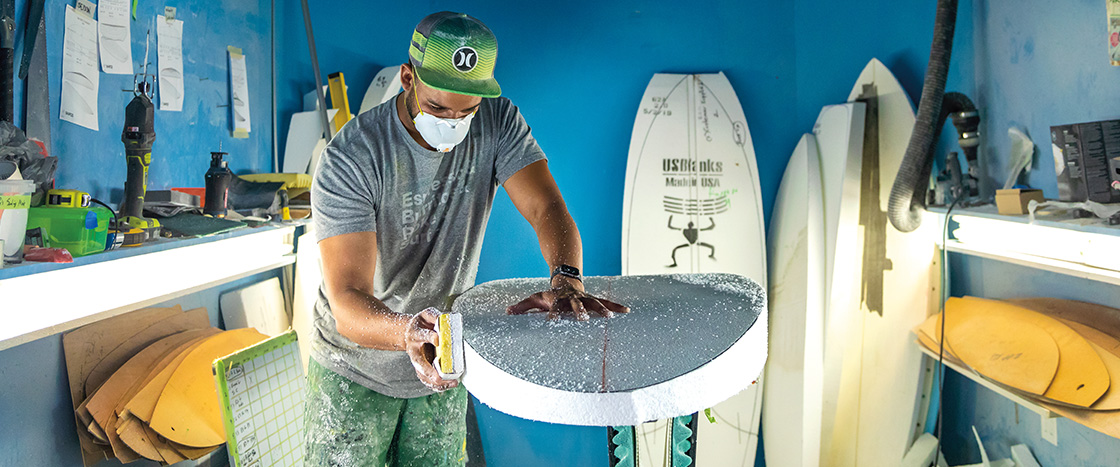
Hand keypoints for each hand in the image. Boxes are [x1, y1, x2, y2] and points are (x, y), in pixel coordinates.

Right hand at [404, 307, 458, 391]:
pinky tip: (447, 386)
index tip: (437, 339)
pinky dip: (436, 385)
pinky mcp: (421, 367)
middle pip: (419, 362)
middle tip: (439, 377)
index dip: (429, 337)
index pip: (422, 335)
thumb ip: (434, 315)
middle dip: (429, 371)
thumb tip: (445, 317)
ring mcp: (417, 360)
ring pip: (422, 374)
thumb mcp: (426, 315)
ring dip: (435, 381)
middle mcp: (414, 349)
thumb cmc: (421, 324)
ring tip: (451, 383)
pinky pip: (426, 379)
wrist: (409, 333)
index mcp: (415, 334)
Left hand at [506, 278, 629, 320]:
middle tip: (583, 319)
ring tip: (609, 317)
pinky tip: (627, 311)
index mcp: (558, 300)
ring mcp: (584, 298)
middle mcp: (573, 299)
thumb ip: (522, 306)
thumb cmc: (550, 295)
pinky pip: (606, 303)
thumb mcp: (535, 298)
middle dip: (580, 311)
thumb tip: (507, 312)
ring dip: (602, 309)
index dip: (553, 314)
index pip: (554, 307)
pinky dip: (616, 306)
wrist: (565, 281)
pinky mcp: (594, 299)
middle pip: (576, 305)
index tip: (552, 321)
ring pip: (594, 303)